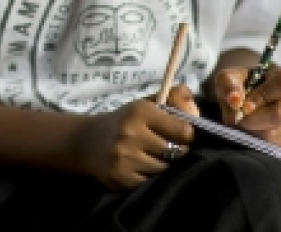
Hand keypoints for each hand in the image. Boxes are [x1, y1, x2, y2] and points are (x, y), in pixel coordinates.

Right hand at [71, 86, 196, 189]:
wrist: (86, 141)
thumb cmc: (124, 122)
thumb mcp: (145, 105)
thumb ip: (173, 100)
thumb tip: (194, 104)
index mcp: (140, 112)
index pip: (184, 131)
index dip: (187, 135)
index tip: (181, 136)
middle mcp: (131, 133)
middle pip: (176, 152)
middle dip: (175, 151)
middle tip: (166, 147)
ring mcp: (124, 157)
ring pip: (164, 168)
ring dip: (162, 164)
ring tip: (149, 156)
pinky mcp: (120, 177)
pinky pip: (148, 180)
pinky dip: (147, 175)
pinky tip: (137, 166)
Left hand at [213, 66, 280, 146]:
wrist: (247, 94)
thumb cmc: (239, 83)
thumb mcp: (228, 77)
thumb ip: (228, 84)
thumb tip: (234, 100)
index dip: (262, 97)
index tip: (244, 105)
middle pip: (280, 115)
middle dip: (253, 120)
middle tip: (238, 118)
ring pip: (274, 133)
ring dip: (252, 131)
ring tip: (243, 122)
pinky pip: (273, 144)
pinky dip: (257, 139)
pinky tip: (250, 129)